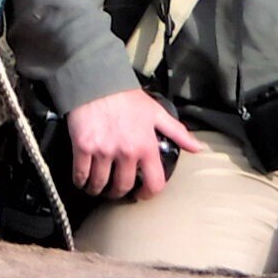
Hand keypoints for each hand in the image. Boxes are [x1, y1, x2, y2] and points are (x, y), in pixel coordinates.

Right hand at [65, 87, 201, 200]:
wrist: (97, 83)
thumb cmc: (126, 97)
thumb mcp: (157, 113)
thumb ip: (177, 132)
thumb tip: (197, 147)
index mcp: (146, 146)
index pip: (154, 183)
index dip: (148, 194)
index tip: (141, 195)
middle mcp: (126, 152)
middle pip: (123, 186)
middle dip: (118, 192)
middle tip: (115, 190)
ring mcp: (104, 151)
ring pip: (100, 184)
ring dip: (98, 190)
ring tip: (97, 187)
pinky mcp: (83, 148)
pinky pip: (80, 175)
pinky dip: (81, 182)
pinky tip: (82, 181)